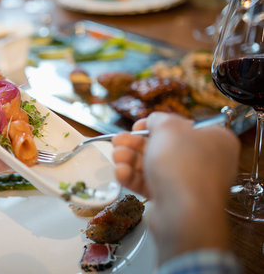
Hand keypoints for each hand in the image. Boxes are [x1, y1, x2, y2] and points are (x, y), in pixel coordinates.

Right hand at [112, 113, 239, 263]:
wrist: (184, 212)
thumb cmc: (183, 164)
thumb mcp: (167, 127)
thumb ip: (158, 119)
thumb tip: (154, 121)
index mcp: (214, 140)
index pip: (183, 126)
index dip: (157, 124)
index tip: (138, 126)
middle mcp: (205, 161)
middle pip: (163, 147)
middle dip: (135, 143)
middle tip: (118, 141)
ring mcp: (188, 183)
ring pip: (153, 166)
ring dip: (130, 159)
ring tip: (116, 155)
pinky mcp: (172, 200)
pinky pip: (150, 185)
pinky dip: (134, 178)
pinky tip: (121, 173)